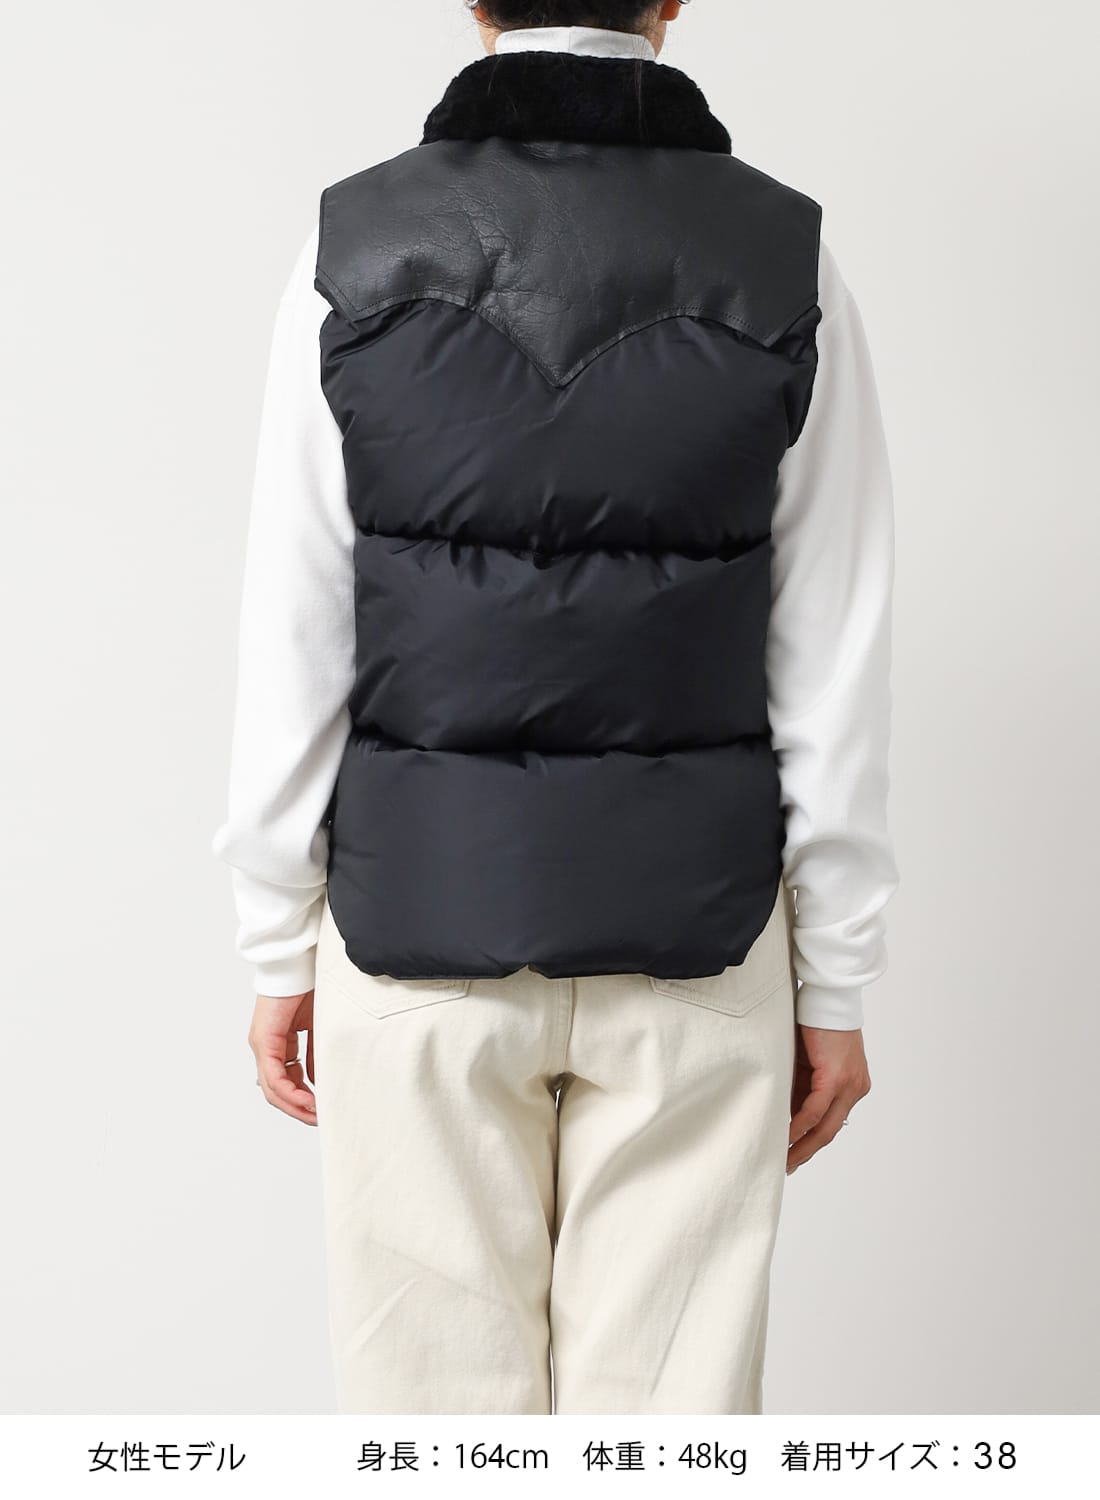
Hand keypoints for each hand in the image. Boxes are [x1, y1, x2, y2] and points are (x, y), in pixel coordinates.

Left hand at [249, 991, 316, 1124]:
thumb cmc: (308, 987)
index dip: (302, 1099)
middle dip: (298, 1109)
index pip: (285, 1081)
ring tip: (315, 1115)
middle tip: (319, 1120)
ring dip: (294, 1105)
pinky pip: (273, 1076)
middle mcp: (265, 1047)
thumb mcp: (316, 1028)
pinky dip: (290, 1092)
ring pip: (272, 1088)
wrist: (298, 962)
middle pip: (275, 1091)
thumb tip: (318, 1079)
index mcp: (277, 1044)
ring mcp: (262, 1045)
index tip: (322, 1108)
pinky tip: (307, 1100)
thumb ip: (314, 1054)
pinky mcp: (264, 1040)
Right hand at [787, 1023, 870, 1173]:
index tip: (794, 1153)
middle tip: (787, 1166)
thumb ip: (804, 1087)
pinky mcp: (835, 1078)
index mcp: (853, 1085)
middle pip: (830, 1131)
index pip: (831, 1121)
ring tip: (783, 1157)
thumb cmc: (816, 1023)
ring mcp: (849, 1085)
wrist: (828, 998)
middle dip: (807, 1151)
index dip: (812, 1140)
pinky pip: (814, 1111)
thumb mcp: (810, 1062)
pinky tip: (785, 1136)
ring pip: (824, 1126)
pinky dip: (799, 1125)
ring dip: (801, 1144)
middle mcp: (856, 1088)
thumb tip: (790, 1112)